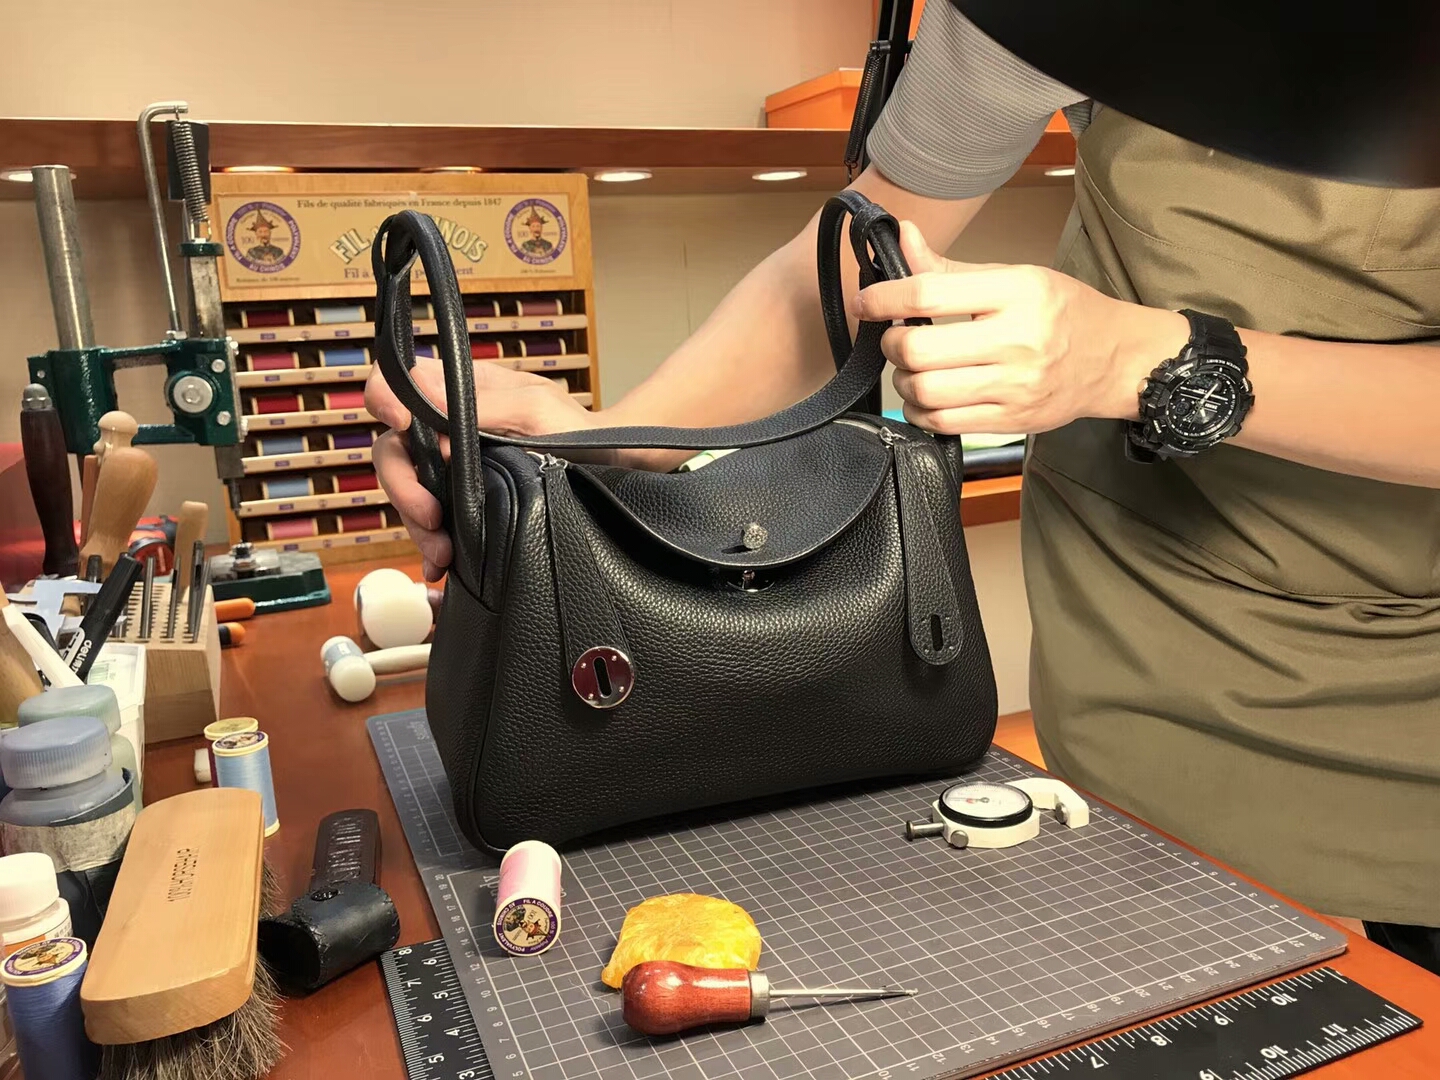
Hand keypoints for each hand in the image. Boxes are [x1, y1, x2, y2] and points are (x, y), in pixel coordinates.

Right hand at [365, 358, 597, 580]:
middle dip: (403, 486)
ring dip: (416, 524)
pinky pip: (430, 520)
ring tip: (443, 553)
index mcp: (459, 391)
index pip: (399, 381)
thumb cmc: (577, 430)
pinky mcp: (462, 501)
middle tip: (431, 516)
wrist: (609, 471)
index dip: (385, 399)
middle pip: (392, 448)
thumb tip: (426, 402)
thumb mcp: (536, 410)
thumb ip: (484, 404)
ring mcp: (451, 467)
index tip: (400, 424)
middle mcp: (446, 427)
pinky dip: (429, 544)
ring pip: (408, 490)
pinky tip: (439, 566)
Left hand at [849, 221, 1187, 434]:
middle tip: (897, 337)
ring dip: (904, 380)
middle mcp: (1017, 339)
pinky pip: (942, 422)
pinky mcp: (1012, 420)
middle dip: (892, 344)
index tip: (867, 302)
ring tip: (915, 367)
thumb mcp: (1014, 277)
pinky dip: (920, 410)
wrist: (1115, 359)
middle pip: (918, 349)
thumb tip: (900, 237)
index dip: (884, 298)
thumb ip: (950, 269)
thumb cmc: (1062, 311)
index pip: (928, 293)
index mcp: (1016, 291)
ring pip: (924, 391)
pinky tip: (928, 395)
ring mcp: (1015, 386)